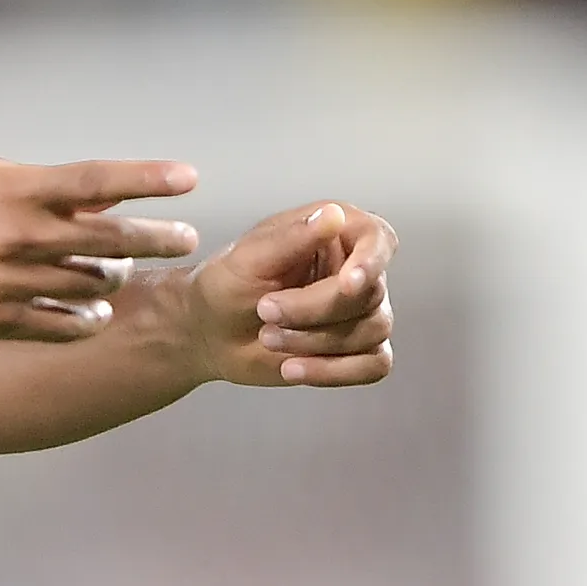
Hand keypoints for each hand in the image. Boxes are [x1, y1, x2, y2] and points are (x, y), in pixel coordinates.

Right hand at [0, 157, 201, 341]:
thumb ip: (40, 190)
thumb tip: (101, 197)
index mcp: (11, 191)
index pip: (95, 181)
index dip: (146, 179)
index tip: (189, 178)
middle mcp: (15, 236)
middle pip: (110, 240)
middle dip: (158, 239)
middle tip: (185, 239)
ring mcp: (6, 283)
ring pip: (92, 285)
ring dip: (116, 278)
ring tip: (120, 273)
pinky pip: (63, 325)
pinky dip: (87, 319)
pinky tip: (93, 313)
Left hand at [184, 201, 395, 387]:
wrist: (208, 333)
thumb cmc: (225, 284)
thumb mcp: (248, 258)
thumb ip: (293, 238)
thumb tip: (333, 214)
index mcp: (332, 233)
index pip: (377, 238)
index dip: (371, 260)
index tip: (347, 283)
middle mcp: (354, 269)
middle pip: (369, 294)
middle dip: (314, 310)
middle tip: (264, 310)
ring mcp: (360, 312)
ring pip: (373, 331)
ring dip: (316, 342)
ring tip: (267, 337)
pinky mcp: (358, 350)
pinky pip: (374, 365)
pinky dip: (333, 371)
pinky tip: (292, 369)